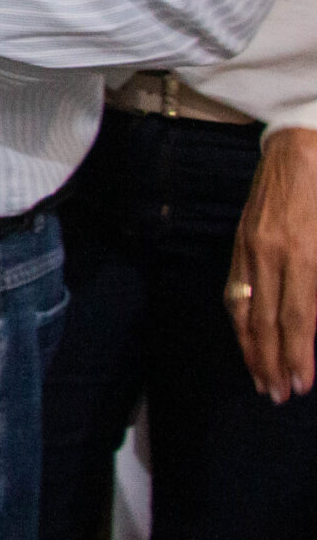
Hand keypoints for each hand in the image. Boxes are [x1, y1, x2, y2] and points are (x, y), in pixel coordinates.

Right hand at [228, 126, 316, 401]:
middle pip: (268, 321)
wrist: (301, 144)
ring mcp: (250, 248)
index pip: (299, 318)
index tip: (301, 385)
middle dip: (272, 362)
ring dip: (251, 348)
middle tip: (277, 395)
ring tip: (258, 377)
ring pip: (245, 309)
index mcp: (304, 253)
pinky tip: (244, 337)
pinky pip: (234, 288)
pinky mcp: (240, 240)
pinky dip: (238, 320)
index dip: (298, 355)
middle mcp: (271, 255)